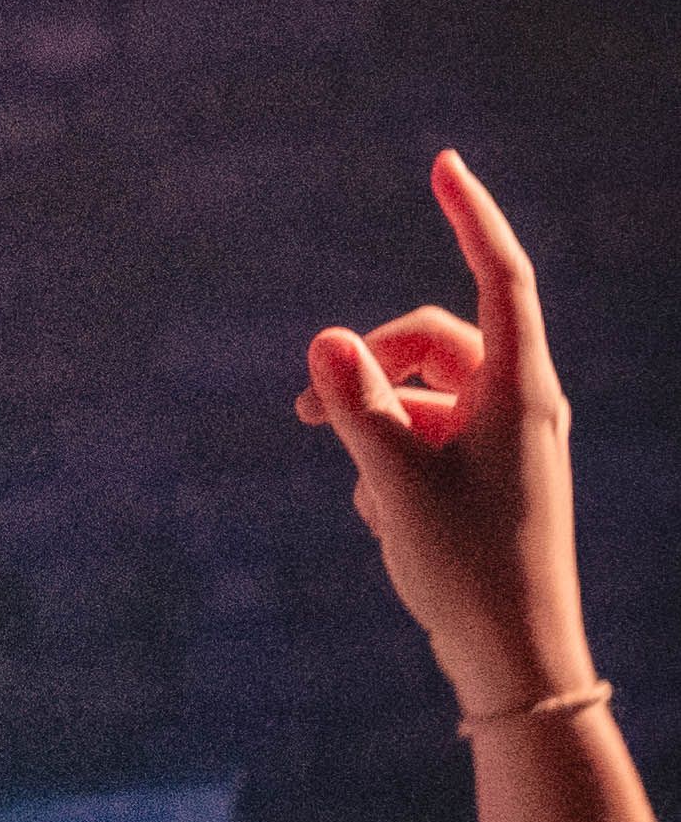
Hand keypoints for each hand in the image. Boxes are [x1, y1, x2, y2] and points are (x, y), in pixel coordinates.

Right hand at [295, 149, 591, 716]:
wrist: (514, 657)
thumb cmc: (466, 567)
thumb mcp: (393, 482)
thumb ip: (357, 406)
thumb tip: (325, 336)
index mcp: (520, 390)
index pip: (499, 278)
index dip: (471, 217)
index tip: (444, 165)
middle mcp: (520, 404)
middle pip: (436, 342)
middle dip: (367, 364)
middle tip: (301, 413)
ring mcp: (506, 442)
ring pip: (423, 394)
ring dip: (372, 422)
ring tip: (355, 485)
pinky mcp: (487, 476)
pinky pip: (427, 437)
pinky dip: (391, 461)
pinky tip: (384, 517)